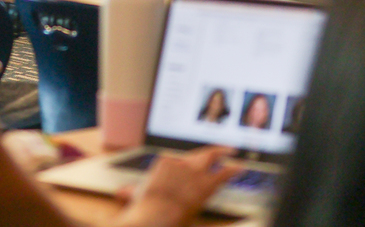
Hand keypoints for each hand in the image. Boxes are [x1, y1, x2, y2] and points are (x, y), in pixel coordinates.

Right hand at [113, 147, 239, 226]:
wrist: (156, 215)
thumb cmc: (143, 208)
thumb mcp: (135, 196)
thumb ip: (132, 191)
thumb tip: (122, 191)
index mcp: (163, 162)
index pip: (178, 160)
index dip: (186, 165)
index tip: (190, 167)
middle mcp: (179, 162)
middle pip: (198, 153)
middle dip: (212, 151)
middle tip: (223, 148)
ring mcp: (194, 170)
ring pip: (212, 157)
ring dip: (224, 153)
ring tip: (233, 151)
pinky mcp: (205, 182)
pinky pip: (223, 173)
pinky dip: (233, 169)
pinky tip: (241, 167)